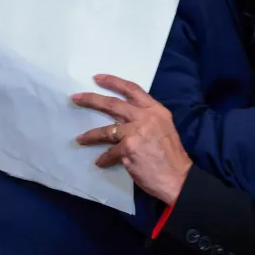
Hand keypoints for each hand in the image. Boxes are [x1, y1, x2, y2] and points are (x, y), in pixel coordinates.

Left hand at [72, 75, 192, 204]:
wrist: (178, 177)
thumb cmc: (172, 155)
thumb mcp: (164, 127)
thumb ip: (147, 119)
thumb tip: (127, 118)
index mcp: (155, 110)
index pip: (132, 89)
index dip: (113, 82)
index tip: (97, 78)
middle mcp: (145, 117)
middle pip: (113, 104)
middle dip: (91, 100)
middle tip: (76, 98)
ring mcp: (135, 132)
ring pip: (106, 130)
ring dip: (90, 135)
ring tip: (80, 138)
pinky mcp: (128, 149)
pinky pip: (110, 152)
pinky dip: (104, 158)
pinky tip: (100, 162)